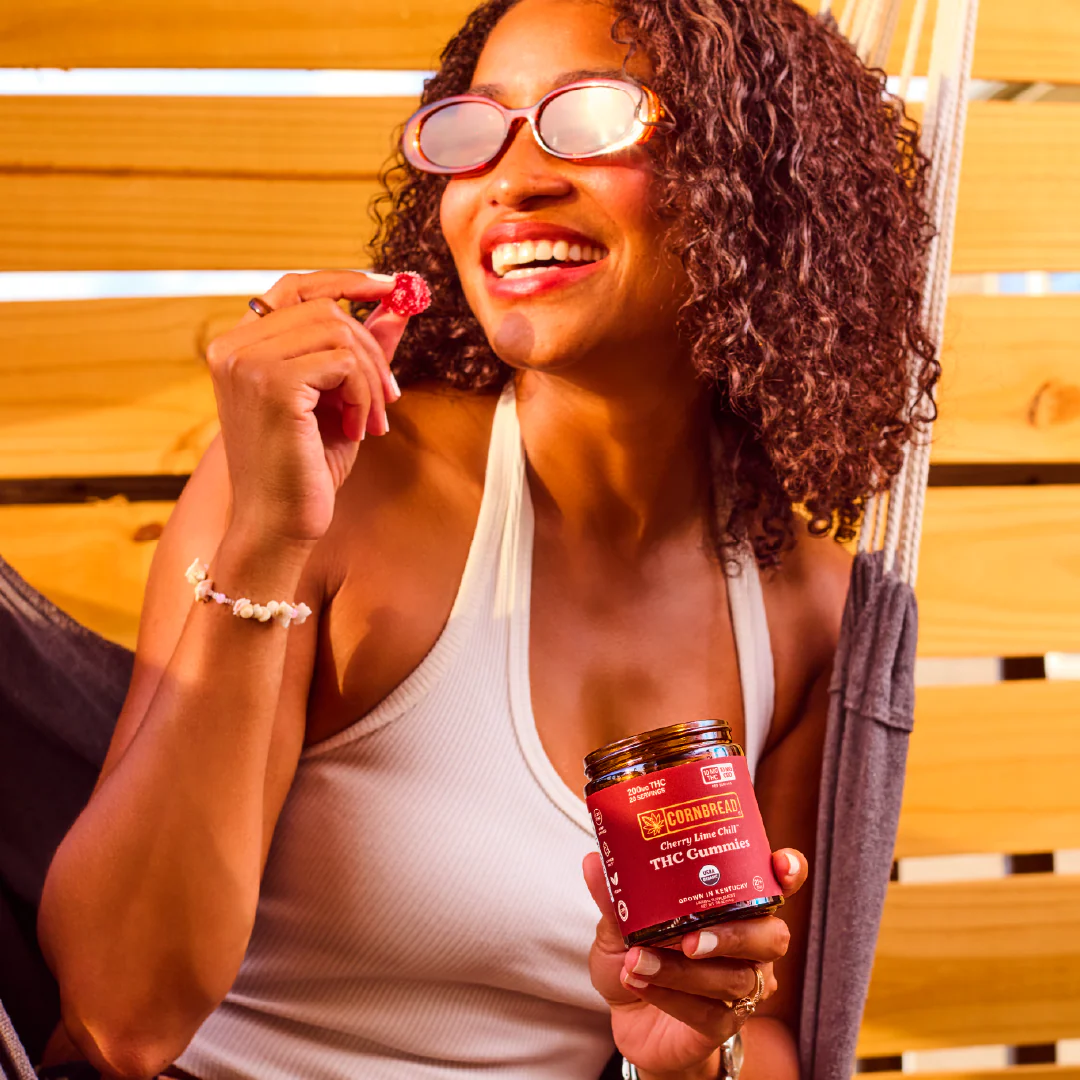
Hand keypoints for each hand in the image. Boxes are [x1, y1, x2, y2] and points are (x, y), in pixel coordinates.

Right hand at [205, 269, 418, 546]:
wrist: (278, 526)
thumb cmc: (305, 469)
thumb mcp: (338, 400)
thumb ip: (360, 351)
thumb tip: (397, 304)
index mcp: (239, 346)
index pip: (294, 287)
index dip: (345, 281)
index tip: (390, 288)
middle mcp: (233, 347)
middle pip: (326, 308)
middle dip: (372, 350)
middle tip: (389, 397)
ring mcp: (247, 362)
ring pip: (339, 331)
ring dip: (371, 377)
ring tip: (371, 419)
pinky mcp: (271, 384)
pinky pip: (343, 362)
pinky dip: (363, 393)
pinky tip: (356, 429)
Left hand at [583, 848, 807, 1077]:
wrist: (629, 1015)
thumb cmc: (638, 953)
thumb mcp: (620, 923)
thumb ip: (615, 896)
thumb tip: (595, 861)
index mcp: (735, 905)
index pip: (777, 884)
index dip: (789, 872)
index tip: (780, 864)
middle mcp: (750, 945)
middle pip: (772, 937)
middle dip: (734, 935)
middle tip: (690, 938)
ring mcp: (742, 987)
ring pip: (734, 978)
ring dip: (681, 970)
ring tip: (637, 959)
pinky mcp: (723, 1024)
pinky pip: (708, 1012)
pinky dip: (669, 994)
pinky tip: (638, 981)